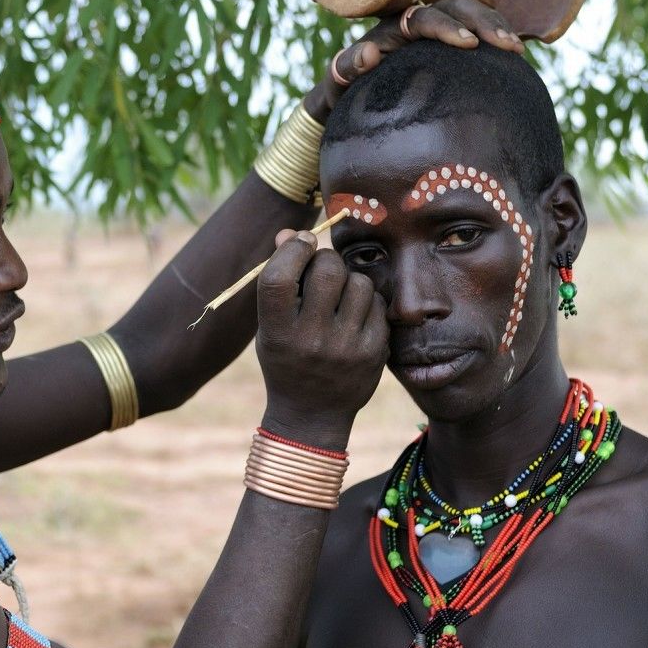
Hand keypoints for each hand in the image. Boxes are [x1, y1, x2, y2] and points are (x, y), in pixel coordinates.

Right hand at [256, 230, 389, 449]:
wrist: (311, 415)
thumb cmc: (286, 359)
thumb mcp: (270, 326)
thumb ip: (279, 280)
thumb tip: (291, 232)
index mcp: (277, 333)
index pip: (279, 277)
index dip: (292, 249)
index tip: (300, 244)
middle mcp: (310, 341)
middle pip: (326, 271)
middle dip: (325, 259)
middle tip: (321, 267)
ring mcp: (346, 348)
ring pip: (358, 281)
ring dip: (348, 279)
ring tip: (338, 295)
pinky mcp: (374, 351)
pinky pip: (377, 302)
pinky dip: (366, 300)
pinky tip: (354, 314)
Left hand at [303, 0, 524, 121]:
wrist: (350, 96)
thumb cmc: (343, 91)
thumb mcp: (339, 82)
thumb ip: (348, 67)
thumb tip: (368, 52)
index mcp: (392, 28)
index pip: (424, 17)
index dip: (447, 27)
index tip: (468, 43)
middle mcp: (415, 22)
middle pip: (456, 5)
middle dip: (483, 21)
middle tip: (507, 44)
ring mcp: (434, 31)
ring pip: (470, 13)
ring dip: (495, 26)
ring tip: (517, 49)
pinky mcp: (446, 45)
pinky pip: (475, 32)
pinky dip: (494, 37)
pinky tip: (514, 56)